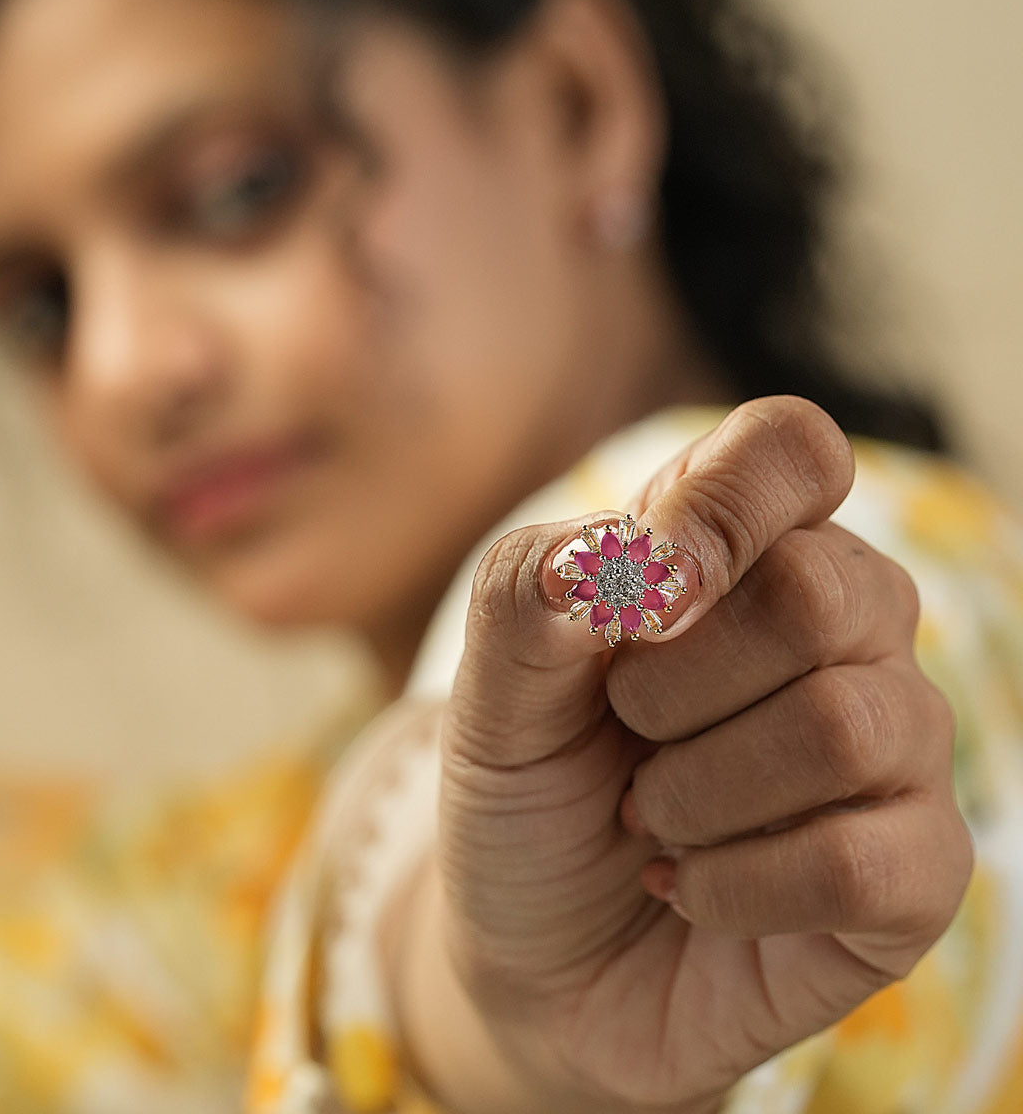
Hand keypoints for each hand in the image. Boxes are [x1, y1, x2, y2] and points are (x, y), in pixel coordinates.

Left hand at [408, 396, 971, 1113]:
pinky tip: (687, 885)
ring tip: (648, 816)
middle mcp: (841, 627)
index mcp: (737, 549)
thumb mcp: (491, 694)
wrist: (536, 952)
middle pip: (819, 593)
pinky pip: (861, 861)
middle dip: (672, 689)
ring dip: (694, 793)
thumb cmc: (529, 794)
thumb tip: (622, 561)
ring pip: (844, 727)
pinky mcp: (913, 870)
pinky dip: (734, 884)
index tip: (639, 602)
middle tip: (625, 736)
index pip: (791, 451)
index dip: (718, 511)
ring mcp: (893, 747)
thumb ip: (531, 599)